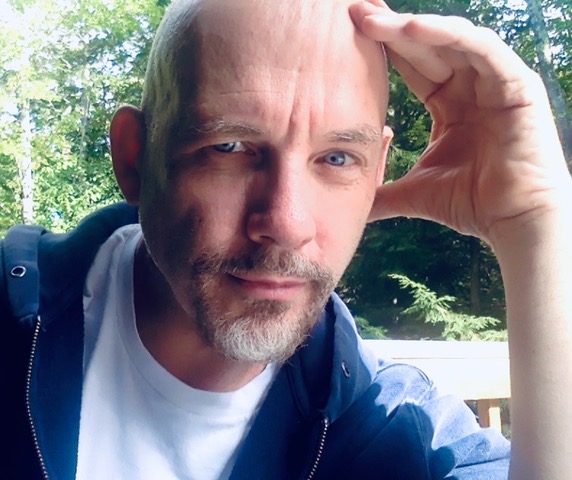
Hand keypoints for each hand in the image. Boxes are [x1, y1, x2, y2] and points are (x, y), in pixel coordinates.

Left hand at [350, 1, 570, 245]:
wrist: (513, 222)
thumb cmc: (472, 204)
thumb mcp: (415, 193)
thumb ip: (381, 194)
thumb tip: (346, 208)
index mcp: (449, 105)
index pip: (412, 66)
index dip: (383, 49)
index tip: (349, 33)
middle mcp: (471, 87)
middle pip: (427, 47)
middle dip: (390, 29)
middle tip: (355, 12)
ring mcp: (495, 82)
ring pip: (451, 41)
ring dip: (413, 27)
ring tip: (376, 20)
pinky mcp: (517, 84)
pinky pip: (481, 49)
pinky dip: (450, 35)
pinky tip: (415, 27)